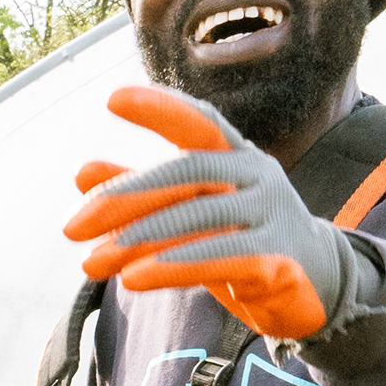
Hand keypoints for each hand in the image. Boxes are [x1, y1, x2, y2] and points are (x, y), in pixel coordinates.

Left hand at [64, 83, 360, 339]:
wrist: (315, 287)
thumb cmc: (242, 240)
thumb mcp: (192, 213)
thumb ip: (142, 194)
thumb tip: (80, 172)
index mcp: (236, 157)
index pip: (198, 122)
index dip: (160, 106)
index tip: (112, 97)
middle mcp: (257, 176)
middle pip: (187, 171)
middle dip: (124, 196)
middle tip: (71, 227)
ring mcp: (272, 216)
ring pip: (201, 216)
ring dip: (140, 239)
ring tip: (91, 264)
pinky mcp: (280, 261)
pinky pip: (224, 258)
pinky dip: (175, 266)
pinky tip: (134, 280)